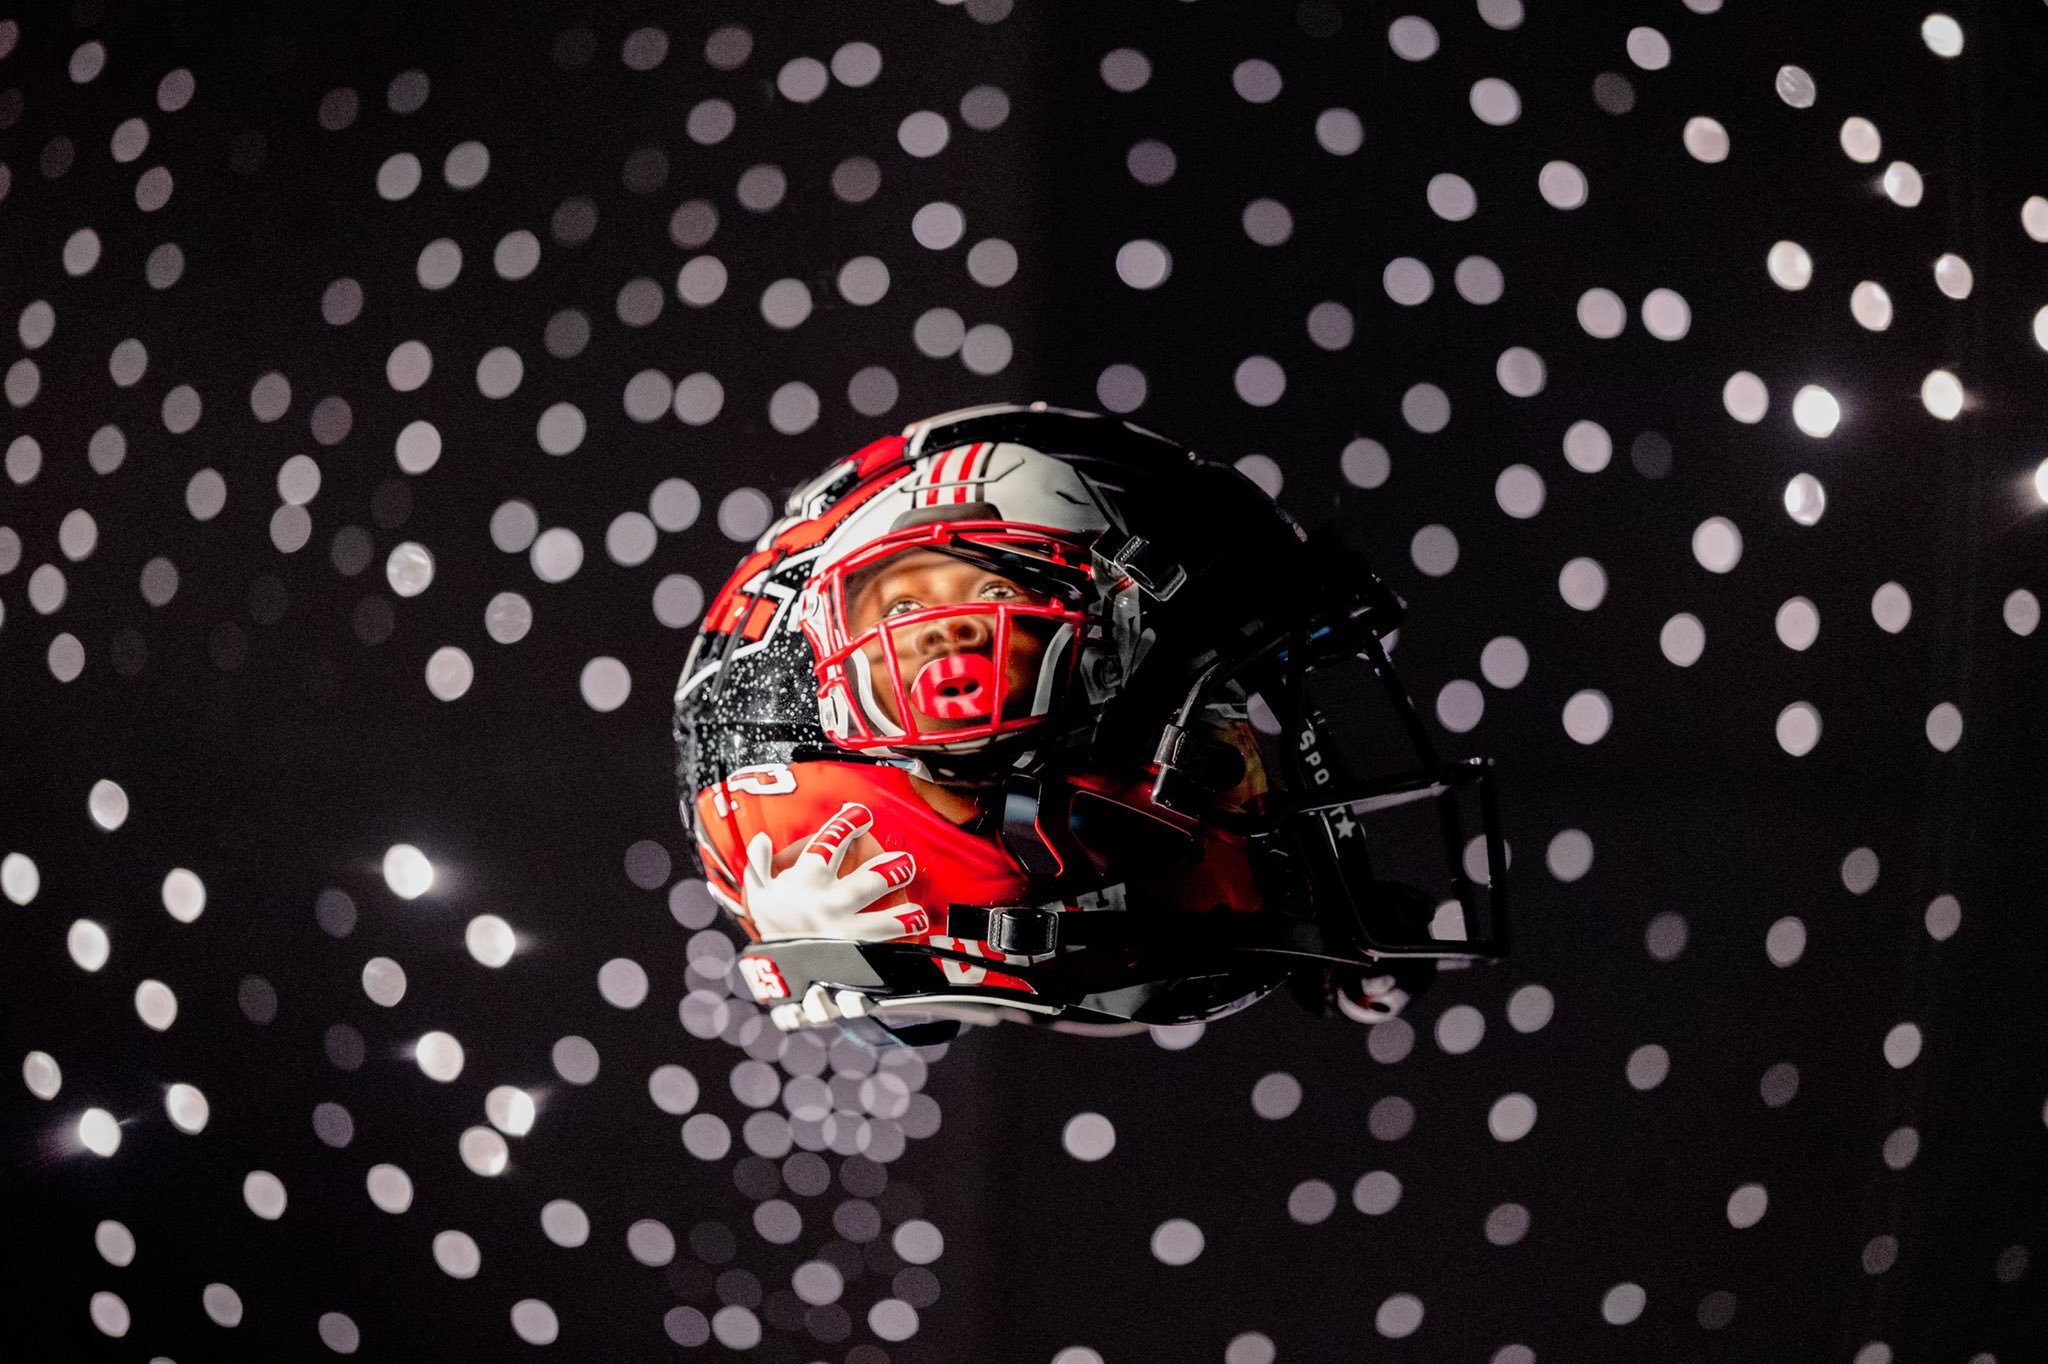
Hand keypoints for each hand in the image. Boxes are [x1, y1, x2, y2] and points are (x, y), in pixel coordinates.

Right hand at [741, 802, 927, 942]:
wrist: (775, 971)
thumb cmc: (772, 924)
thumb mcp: (759, 893)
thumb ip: (759, 864)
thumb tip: (762, 839)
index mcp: (805, 883)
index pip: (829, 846)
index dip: (847, 825)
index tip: (861, 814)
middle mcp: (828, 906)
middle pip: (866, 885)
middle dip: (889, 871)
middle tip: (905, 860)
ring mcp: (843, 933)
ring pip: (880, 923)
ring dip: (903, 916)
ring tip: (918, 912)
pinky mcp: (855, 955)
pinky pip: (882, 949)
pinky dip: (900, 942)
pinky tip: (916, 935)